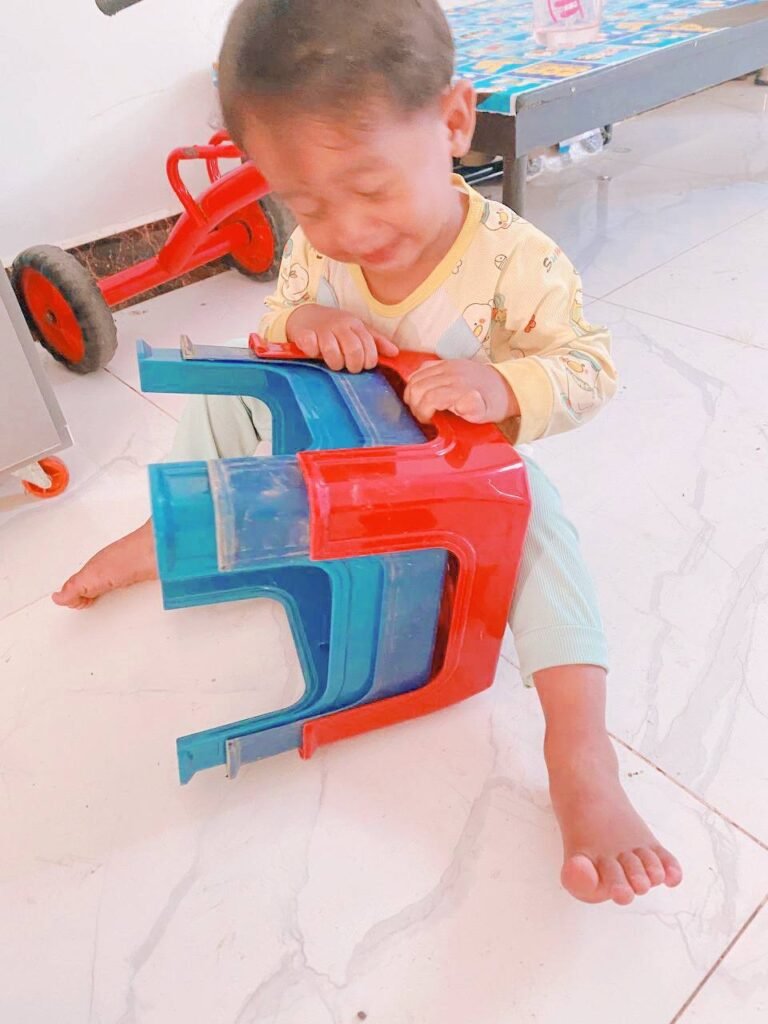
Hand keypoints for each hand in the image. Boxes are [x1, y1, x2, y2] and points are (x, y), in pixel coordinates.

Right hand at [286, 304, 397, 372]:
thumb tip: (395, 353)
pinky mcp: (304, 333)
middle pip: (353, 350)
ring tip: (334, 364)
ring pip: (332, 351)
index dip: (368, 361)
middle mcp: (339, 325)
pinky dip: (312, 352)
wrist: (305, 314)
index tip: (363, 366)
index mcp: (355, 325)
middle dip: (353, 365)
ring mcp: (321, 329)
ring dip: (334, 363)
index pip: (368, 346)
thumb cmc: (335, 327)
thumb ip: (376, 341)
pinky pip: (310, 346)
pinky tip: (314, 354)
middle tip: (349, 368)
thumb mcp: (357, 330)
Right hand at [404, 359, 519, 424]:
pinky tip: (420, 392)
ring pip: (415, 378)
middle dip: (414, 405)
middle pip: (418, 387)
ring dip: (412, 394)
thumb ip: (471, 410)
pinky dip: (415, 381)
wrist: (504, 386)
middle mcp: (451, 373)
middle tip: (422, 416)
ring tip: (419, 406)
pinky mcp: (444, 362)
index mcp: (459, 388)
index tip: (427, 422)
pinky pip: (421, 369)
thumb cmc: (492, 404)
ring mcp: (447, 365)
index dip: (422, 413)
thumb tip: (459, 403)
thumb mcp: (485, 413)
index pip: (428, 399)